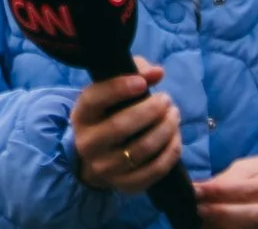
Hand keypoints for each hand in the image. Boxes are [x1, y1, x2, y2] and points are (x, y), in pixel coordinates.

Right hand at [69, 57, 180, 194]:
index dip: (118, 88)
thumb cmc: (108, 115)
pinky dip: (170, 152)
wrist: (95, 159)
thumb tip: (157, 73)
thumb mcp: (110, 92)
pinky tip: (176, 137)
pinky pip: (154, 170)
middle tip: (167, 100)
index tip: (142, 82)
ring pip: (141, 149)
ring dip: (165, 129)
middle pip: (120, 126)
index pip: (95, 99)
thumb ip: (133, 73)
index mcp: (81, 115)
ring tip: (174, 115)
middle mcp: (88, 143)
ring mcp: (105, 168)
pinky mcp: (125, 185)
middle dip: (150, 110)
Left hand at [194, 153, 257, 226]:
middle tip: (200, 212)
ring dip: (229, 228)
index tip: (197, 193)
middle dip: (223, 215)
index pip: (252, 189)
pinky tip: (224, 228)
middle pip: (256, 216)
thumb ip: (231, 179)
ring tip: (207, 223)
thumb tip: (201, 190)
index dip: (221, 193)